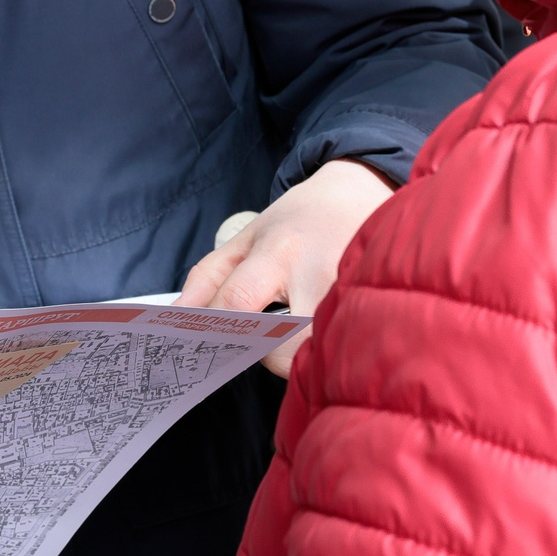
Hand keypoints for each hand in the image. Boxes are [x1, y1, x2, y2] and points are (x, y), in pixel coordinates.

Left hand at [178, 158, 392, 374]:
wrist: (366, 194)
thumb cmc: (302, 221)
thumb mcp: (248, 237)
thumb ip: (208, 278)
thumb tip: (177, 320)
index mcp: (281, 251)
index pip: (238, 302)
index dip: (212, 331)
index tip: (196, 347)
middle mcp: (320, 276)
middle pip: (277, 349)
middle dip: (261, 352)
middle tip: (265, 330)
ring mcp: (355, 299)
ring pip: (312, 362)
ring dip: (296, 357)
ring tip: (299, 327)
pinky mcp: (379, 314)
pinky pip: (342, 357)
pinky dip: (325, 357)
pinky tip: (323, 333)